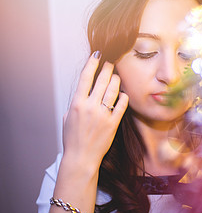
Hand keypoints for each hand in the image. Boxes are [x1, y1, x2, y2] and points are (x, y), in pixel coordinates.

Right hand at [62, 51, 127, 168]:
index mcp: (77, 103)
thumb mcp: (67, 119)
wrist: (81, 157)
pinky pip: (122, 104)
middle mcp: (90, 107)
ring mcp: (103, 114)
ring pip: (114, 90)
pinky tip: (123, 94)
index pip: (86, 77)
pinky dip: (123, 97)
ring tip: (117, 77)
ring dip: (117, 80)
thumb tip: (82, 95)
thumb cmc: (72, 139)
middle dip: (108, 68)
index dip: (92, 63)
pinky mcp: (113, 123)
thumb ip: (75, 105)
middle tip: (112, 62)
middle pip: (102, 80)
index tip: (97, 54)